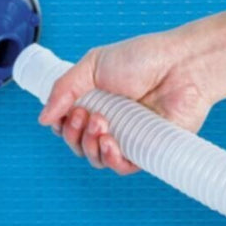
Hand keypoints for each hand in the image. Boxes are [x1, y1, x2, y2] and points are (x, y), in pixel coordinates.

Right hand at [37, 32, 212, 174]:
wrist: (181, 66)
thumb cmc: (143, 58)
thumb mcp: (93, 64)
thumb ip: (64, 89)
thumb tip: (44, 118)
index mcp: (95, 101)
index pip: (67, 125)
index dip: (62, 124)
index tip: (71, 111)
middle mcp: (110, 121)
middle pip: (78, 144)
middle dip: (75, 134)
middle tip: (89, 115)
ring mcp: (128, 136)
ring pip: (97, 159)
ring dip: (90, 146)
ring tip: (103, 125)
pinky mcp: (147, 149)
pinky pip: (122, 167)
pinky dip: (111, 160)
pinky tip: (111, 144)